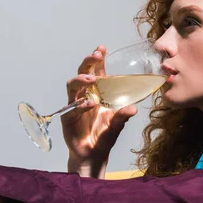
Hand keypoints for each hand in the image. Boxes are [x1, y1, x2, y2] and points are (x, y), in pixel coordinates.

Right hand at [62, 46, 136, 177]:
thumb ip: (123, 116)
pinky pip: (72, 108)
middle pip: (83, 73)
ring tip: (91, 79)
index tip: (102, 48)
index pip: (97, 71)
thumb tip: (133, 108)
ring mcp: (75, 106)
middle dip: (88, 62)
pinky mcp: (68, 118)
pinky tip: (89, 104)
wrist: (94, 154)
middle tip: (96, 56)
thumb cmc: (105, 135)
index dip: (98, 59)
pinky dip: (81, 104)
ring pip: (73, 86)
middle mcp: (86, 96)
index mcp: (99, 93)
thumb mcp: (117, 124)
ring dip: (81, 80)